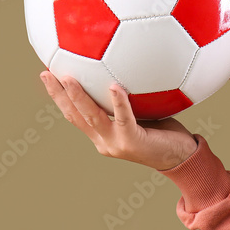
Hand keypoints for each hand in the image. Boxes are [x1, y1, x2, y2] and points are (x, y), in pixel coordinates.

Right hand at [40, 70, 197, 170]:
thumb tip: (122, 70)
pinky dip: (118, 102)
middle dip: (58, 94)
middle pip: (74, 116)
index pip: (74, 115)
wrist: (182, 158)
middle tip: (47, 73)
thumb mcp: (142, 114)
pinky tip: (114, 86)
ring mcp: (116, 144)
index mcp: (102, 135)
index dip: (59, 97)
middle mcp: (104, 141)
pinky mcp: (132, 142)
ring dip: (78, 97)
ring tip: (68, 77)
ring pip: (92, 117)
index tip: (48, 75)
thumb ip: (129, 100)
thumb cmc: (165, 133)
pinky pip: (124, 118)